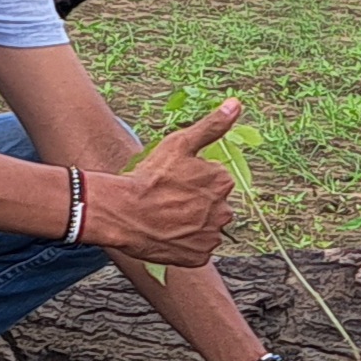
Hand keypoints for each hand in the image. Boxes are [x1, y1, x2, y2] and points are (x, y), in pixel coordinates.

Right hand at [82, 99, 242, 266]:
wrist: (124, 212)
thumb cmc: (150, 177)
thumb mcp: (180, 143)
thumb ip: (213, 126)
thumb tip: (237, 104)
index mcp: (222, 182)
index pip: (216, 182)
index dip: (194, 181)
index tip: (175, 182)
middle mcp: (224, 211)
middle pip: (214, 206)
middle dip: (197, 204)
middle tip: (169, 201)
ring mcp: (212, 236)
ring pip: (207, 228)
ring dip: (193, 225)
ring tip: (167, 218)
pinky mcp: (199, 257)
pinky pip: (198, 250)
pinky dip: (186, 244)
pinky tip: (169, 234)